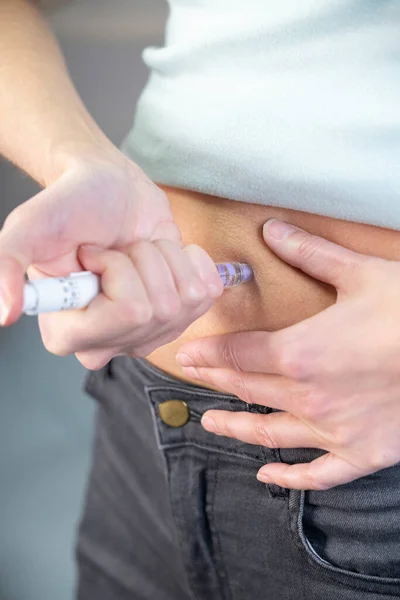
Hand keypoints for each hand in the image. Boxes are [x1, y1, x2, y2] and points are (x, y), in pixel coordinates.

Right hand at [0, 151, 221, 367]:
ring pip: (186, 297)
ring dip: (163, 255)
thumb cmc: (70, 206)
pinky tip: (162, 254)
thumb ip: (7, 265)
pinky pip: (208, 289)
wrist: (108, 190)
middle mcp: (113, 343)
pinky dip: (190, 258)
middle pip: (160, 308)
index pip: (128, 314)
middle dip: (141, 259)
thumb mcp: (30, 228)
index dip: (118, 271)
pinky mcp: (184, 314)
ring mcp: (152, 333)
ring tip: (135, 250)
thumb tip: (3, 314)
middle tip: (115, 249)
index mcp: (71, 334)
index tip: (92, 253)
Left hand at [176, 219, 399, 489]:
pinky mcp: (361, 453)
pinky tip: (269, 474)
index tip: (185, 354)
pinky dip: (290, 476)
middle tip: (192, 379)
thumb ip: (310, 253)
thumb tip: (272, 229)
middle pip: (247, 388)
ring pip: (270, 432)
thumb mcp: (360, 274)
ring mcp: (333, 430)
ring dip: (236, 427)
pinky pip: (318, 474)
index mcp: (300, 352)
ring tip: (212, 422)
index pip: (239, 352)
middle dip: (215, 381)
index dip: (209, 352)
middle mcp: (307, 395)